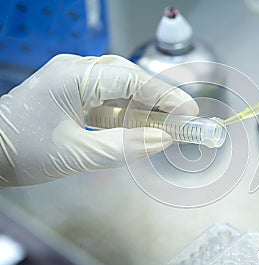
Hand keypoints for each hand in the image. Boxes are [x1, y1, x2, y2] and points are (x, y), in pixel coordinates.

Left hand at [0, 54, 197, 186]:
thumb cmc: (23, 151)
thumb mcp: (79, 153)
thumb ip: (126, 147)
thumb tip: (163, 141)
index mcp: (75, 76)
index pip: (133, 81)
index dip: (165, 96)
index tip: (188, 113)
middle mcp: (76, 70)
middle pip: (130, 79)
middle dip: (159, 100)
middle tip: (183, 119)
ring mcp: (74, 80)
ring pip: (121, 90)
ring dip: (143, 109)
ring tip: (168, 126)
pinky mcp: (73, 94)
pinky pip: (107, 101)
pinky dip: (125, 116)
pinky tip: (140, 129)